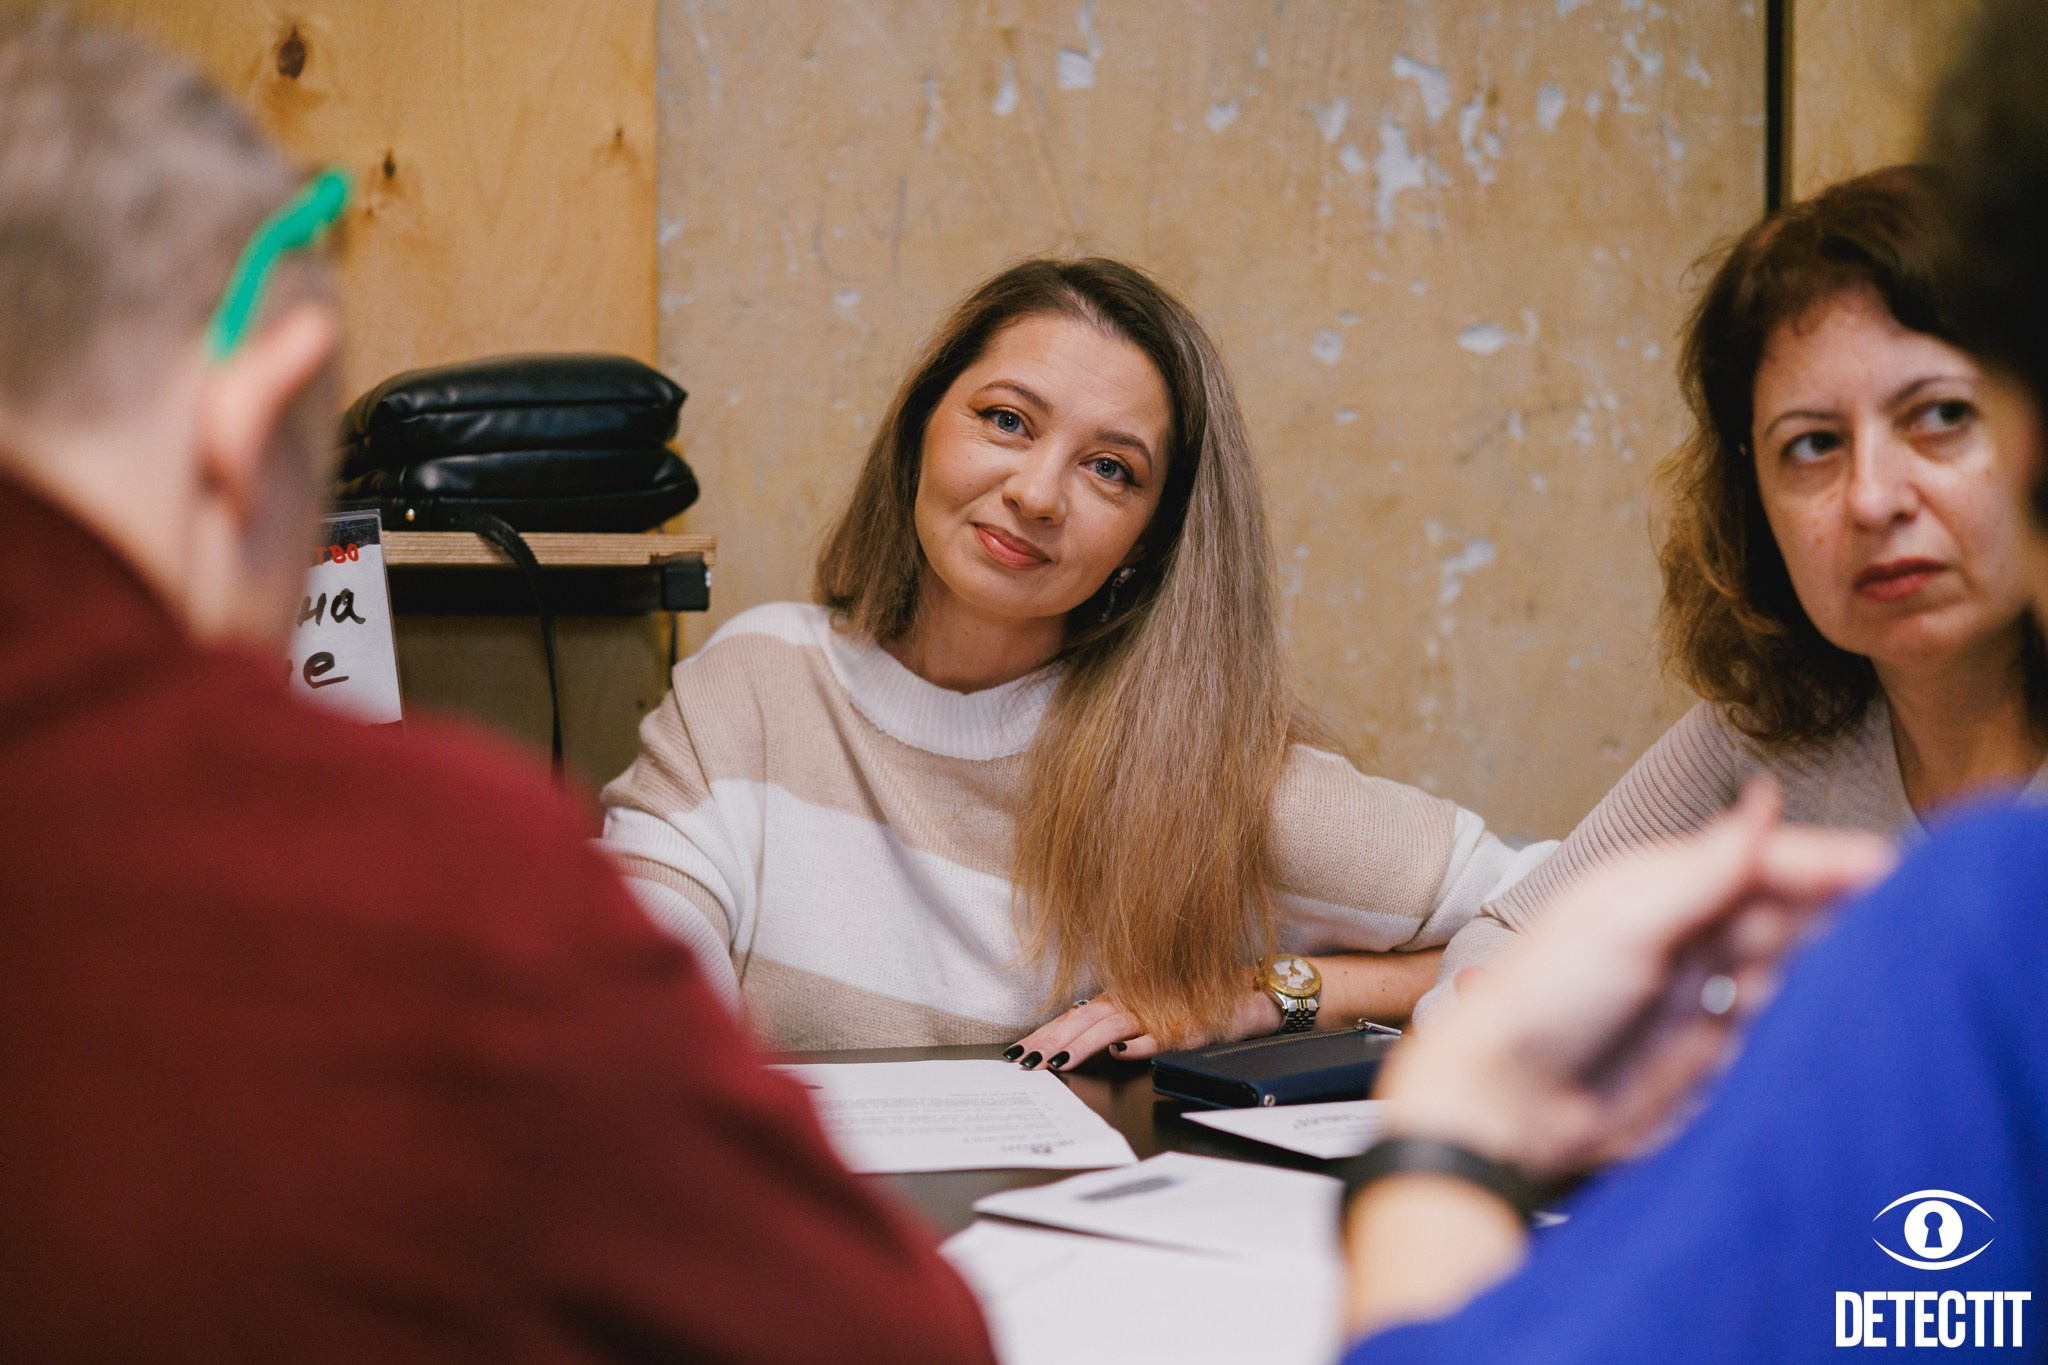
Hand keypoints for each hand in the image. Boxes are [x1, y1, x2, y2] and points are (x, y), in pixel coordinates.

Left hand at [1005, 985, 1282, 1069]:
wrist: (1235, 992)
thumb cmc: (1183, 999)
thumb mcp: (1138, 1008)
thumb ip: (1106, 1023)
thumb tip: (1069, 1041)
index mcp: (1115, 998)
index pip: (1071, 1017)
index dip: (1043, 1033)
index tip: (1016, 1052)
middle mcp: (1129, 1002)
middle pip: (1082, 1022)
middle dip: (1050, 1042)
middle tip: (1023, 1061)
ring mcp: (1155, 1014)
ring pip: (1111, 1028)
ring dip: (1083, 1045)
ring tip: (1058, 1062)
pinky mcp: (1182, 1027)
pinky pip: (1158, 1036)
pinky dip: (1139, 1045)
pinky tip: (1122, 1053)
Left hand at [1377, 779, 1894, 1181]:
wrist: (1506, 1105)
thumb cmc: (1539, 1002)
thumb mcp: (1623, 921)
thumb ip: (1704, 869)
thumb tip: (1764, 800)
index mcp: (1661, 886)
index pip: (1763, 863)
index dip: (1824, 864)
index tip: (1886, 870)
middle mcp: (1687, 935)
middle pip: (1787, 913)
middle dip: (1826, 917)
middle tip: (1872, 927)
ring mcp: (1701, 995)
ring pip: (1790, 970)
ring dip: (1814, 972)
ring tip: (1830, 978)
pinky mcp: (1709, 1055)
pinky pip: (1775, 1029)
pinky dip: (1796, 1025)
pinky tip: (1808, 1025)